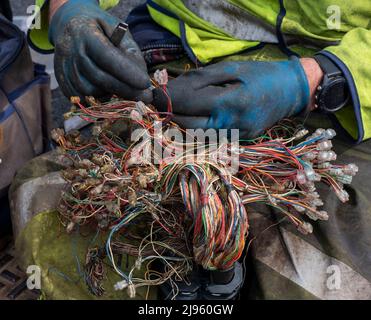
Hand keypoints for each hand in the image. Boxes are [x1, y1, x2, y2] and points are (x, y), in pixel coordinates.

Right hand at [49, 0, 151, 101]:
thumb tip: (142, 81)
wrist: (72, 28)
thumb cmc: (103, 32)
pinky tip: (108, 91)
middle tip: (145, 97)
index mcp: (85, 33)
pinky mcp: (62, 82)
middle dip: (125, 90)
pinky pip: (82, 99)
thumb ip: (131, 54)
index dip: (127, 72)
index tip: (145, 83)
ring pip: (90, 92)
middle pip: (100, 78)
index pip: (107, 56)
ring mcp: (63, 68)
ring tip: (123, 88)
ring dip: (111, 94)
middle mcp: (71, 51)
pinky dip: (98, 100)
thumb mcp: (120, 33)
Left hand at [153, 57, 310, 137]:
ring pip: (198, 135)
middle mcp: (233, 125)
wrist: (293, 91)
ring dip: (181, 122)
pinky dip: (197, 128)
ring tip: (172, 109)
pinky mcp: (240, 141)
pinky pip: (211, 137)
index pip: (190, 104)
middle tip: (159, 103)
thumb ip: (202, 78)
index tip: (153, 94)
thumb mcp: (233, 68)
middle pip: (190, 125)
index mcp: (232, 102)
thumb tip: (174, 86)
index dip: (169, 99)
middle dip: (171, 114)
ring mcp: (237, 137)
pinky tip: (191, 117)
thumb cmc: (262, 75)